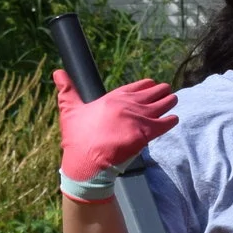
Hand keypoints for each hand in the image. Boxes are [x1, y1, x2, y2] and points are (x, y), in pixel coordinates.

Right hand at [55, 71, 175, 199]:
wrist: (87, 160)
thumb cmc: (77, 137)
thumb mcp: (70, 109)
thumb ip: (67, 90)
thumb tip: (58, 72)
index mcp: (112, 98)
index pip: (134, 87)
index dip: (145, 85)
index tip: (152, 83)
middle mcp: (128, 105)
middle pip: (151, 93)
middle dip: (160, 91)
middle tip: (167, 90)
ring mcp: (138, 118)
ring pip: (161, 105)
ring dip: (169, 101)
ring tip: (173, 99)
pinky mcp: (146, 133)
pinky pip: (165, 123)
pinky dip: (171, 120)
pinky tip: (174, 119)